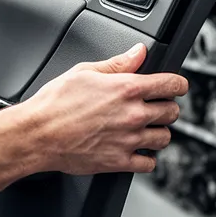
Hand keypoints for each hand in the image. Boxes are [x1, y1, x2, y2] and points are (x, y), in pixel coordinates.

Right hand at [23, 43, 186, 175]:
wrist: (37, 134)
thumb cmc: (54, 103)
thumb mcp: (85, 72)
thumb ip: (118, 63)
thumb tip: (138, 52)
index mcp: (127, 88)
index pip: (172, 85)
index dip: (178, 84)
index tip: (176, 87)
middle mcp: (133, 115)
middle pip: (172, 112)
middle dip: (166, 108)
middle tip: (156, 107)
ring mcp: (128, 140)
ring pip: (164, 138)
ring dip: (158, 132)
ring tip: (147, 129)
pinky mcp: (119, 162)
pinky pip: (148, 164)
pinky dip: (146, 158)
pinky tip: (137, 151)